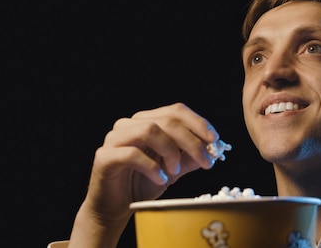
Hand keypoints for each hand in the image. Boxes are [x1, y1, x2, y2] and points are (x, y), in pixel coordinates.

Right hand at [69, 103, 221, 246]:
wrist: (115, 209)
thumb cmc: (142, 185)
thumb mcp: (173, 170)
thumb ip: (190, 158)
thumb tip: (214, 150)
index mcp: (146, 122)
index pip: (175, 111)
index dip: (198, 122)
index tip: (215, 140)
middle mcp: (129, 125)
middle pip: (166, 120)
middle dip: (191, 141)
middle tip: (206, 161)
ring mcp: (115, 139)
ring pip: (149, 130)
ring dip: (171, 151)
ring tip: (176, 171)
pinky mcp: (105, 157)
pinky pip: (132, 154)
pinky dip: (152, 166)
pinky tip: (161, 179)